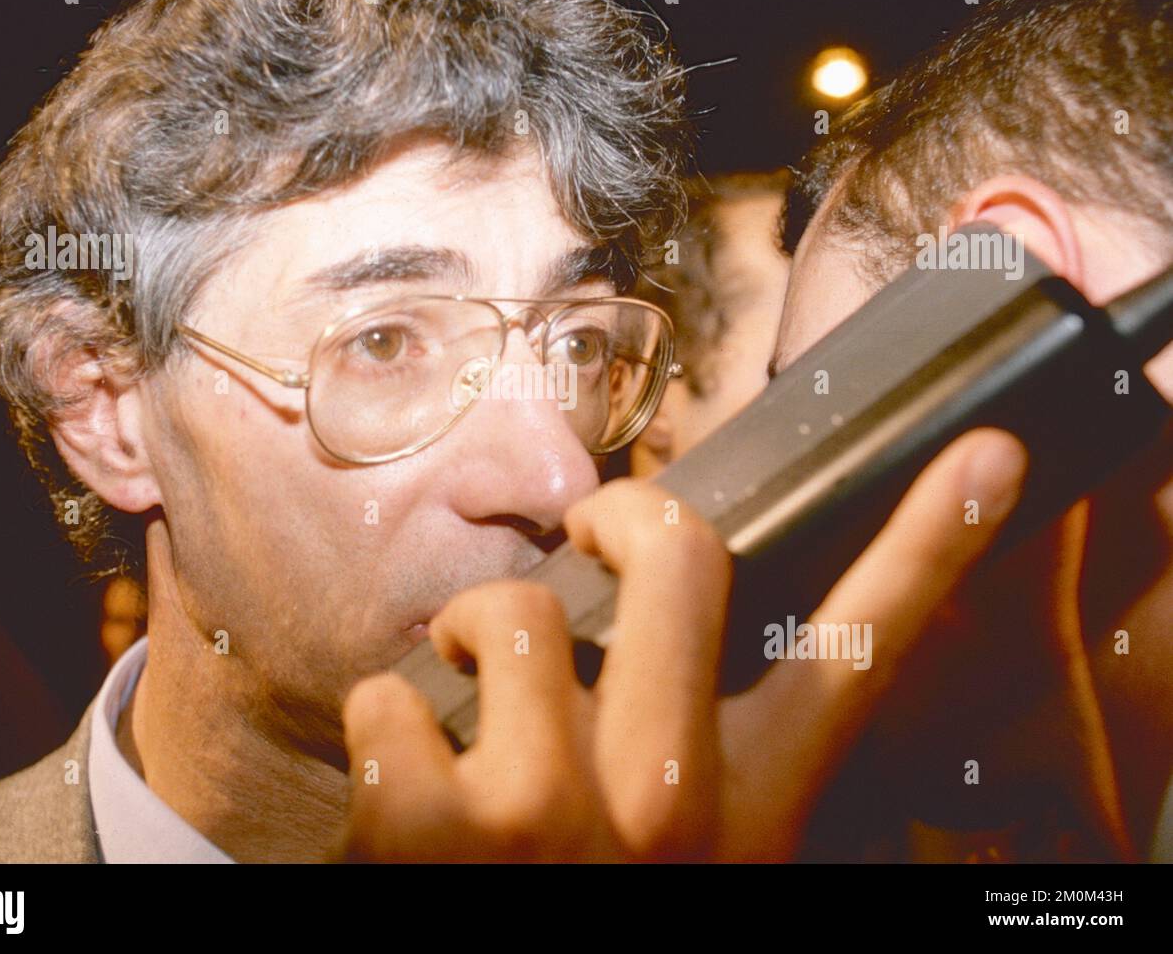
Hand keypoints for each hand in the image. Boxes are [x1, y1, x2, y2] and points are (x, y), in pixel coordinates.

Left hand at [341, 428, 1028, 860]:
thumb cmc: (587, 909)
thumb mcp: (691, 858)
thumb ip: (703, 760)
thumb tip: (660, 639)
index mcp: (751, 812)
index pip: (859, 656)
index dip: (930, 547)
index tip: (985, 459)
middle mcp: (670, 807)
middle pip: (682, 556)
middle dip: (624, 513)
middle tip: (588, 531)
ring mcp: (550, 812)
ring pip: (516, 607)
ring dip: (472, 630)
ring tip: (467, 693)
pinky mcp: (432, 828)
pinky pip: (391, 695)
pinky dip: (384, 725)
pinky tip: (404, 788)